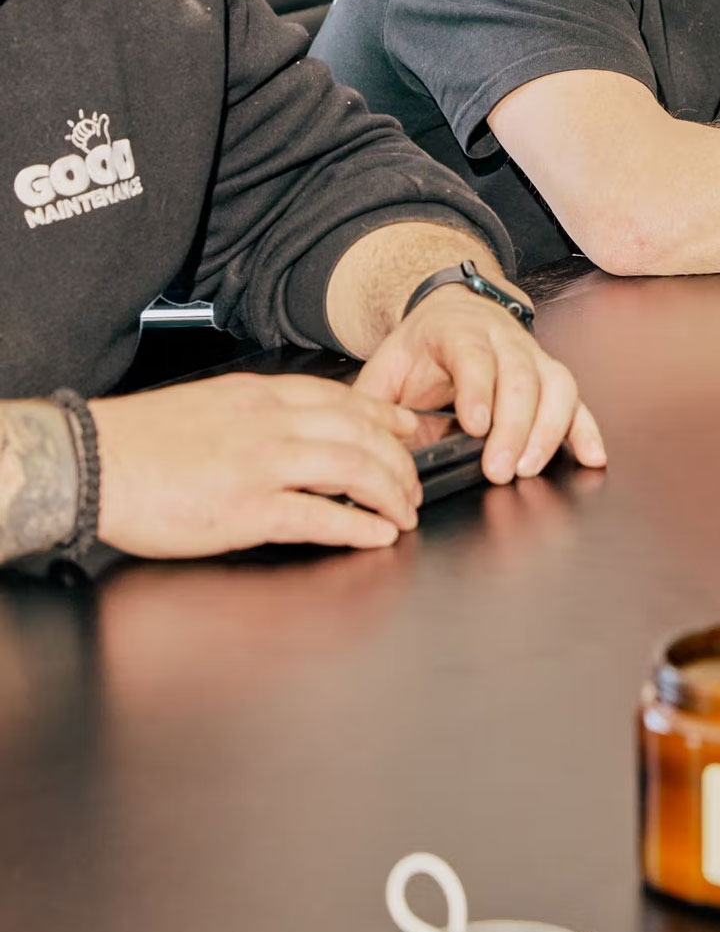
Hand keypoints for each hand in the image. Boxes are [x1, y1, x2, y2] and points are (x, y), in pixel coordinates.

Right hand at [91, 375, 423, 558]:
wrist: (93, 460)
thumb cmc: (142, 440)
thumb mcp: (211, 406)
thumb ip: (257, 414)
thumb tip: (292, 430)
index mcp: (260, 395)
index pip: (344, 398)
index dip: (387, 416)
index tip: (409, 429)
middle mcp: (271, 422)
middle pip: (362, 431)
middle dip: (401, 459)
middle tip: (415, 482)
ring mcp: (263, 464)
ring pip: (354, 468)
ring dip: (391, 492)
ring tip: (406, 511)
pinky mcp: (248, 508)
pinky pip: (320, 515)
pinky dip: (359, 526)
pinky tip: (378, 536)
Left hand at [354, 286, 606, 485]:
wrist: (452, 312)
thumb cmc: (420, 348)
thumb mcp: (385, 367)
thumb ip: (374, 405)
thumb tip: (371, 448)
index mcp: (456, 330)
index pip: (472, 356)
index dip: (477, 390)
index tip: (475, 426)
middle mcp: (503, 338)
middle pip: (519, 376)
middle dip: (513, 426)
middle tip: (499, 468)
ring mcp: (533, 355)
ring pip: (555, 385)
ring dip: (548, 430)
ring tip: (530, 468)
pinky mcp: (551, 376)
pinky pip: (576, 400)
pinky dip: (587, 429)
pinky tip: (591, 456)